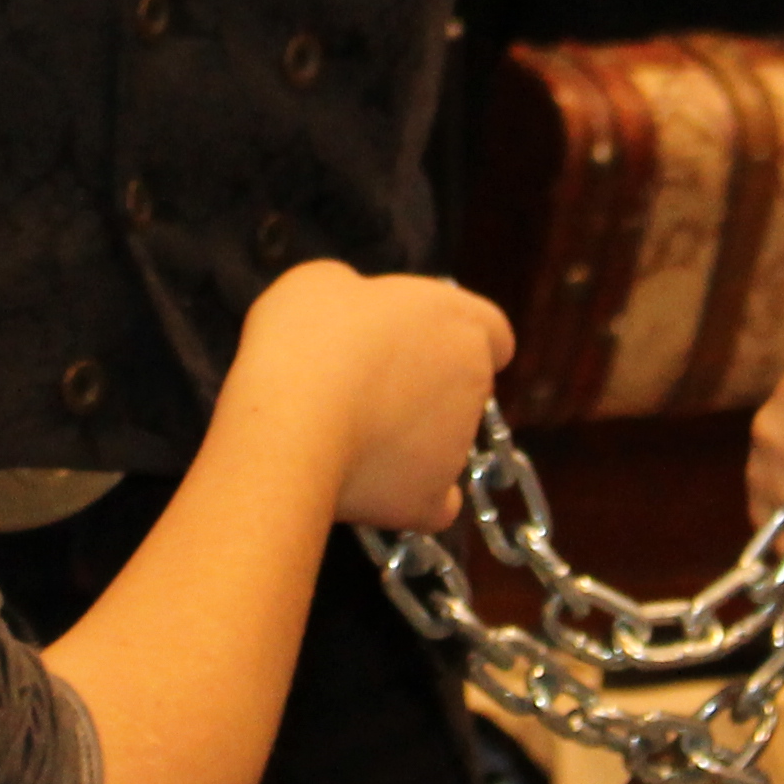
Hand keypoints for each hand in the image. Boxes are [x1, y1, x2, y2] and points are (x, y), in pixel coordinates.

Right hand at [237, 261, 514, 534]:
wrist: (291, 423)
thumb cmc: (308, 337)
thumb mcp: (322, 281)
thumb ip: (359, 293)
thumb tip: (358, 312)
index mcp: (460, 322)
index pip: (492, 332)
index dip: (454, 337)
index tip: (413, 342)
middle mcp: (474, 383)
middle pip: (464, 386)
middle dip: (425, 386)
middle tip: (363, 384)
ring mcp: (458, 447)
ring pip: (443, 442)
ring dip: (409, 437)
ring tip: (344, 432)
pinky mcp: (431, 502)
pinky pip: (434, 502)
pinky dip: (410, 495)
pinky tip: (372, 483)